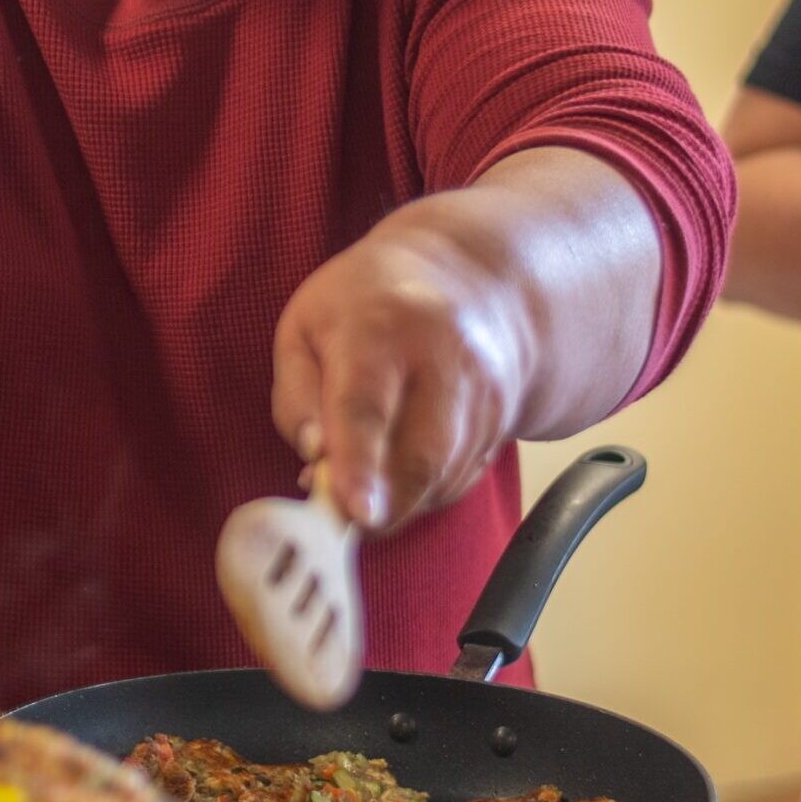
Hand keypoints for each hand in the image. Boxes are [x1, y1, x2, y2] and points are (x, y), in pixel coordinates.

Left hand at [269, 217, 530, 534]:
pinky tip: (399, 469)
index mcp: (378, 328)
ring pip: (443, 477)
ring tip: (364, 485)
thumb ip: (296, 397)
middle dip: (382, 506)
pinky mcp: (505, 421)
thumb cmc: (366, 306)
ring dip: (398, 502)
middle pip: (421, 456)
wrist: (473, 280)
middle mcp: (443, 359)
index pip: (367, 405)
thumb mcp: (304, 327)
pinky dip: (423, 492)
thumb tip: (312, 457)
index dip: (359, 463)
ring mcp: (484, 392)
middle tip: (342, 522)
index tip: (354, 512)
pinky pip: (460, 479)